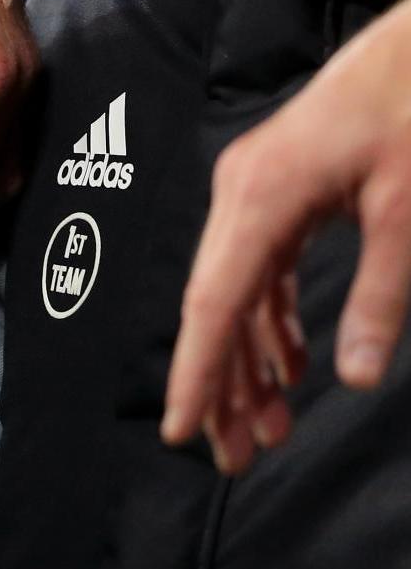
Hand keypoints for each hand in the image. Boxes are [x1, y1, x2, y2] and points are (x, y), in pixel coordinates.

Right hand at [162, 0, 410, 472]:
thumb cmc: (408, 113)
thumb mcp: (406, 213)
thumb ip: (379, 297)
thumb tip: (353, 379)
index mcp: (258, 200)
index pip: (212, 303)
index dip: (195, 371)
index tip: (181, 430)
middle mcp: (240, 196)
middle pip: (215, 304)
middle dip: (221, 383)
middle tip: (235, 456)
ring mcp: (254, 190)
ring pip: (235, 290)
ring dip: (248, 358)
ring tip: (265, 426)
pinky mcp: (276, 188)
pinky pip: (259, 267)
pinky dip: (269, 319)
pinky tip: (288, 363)